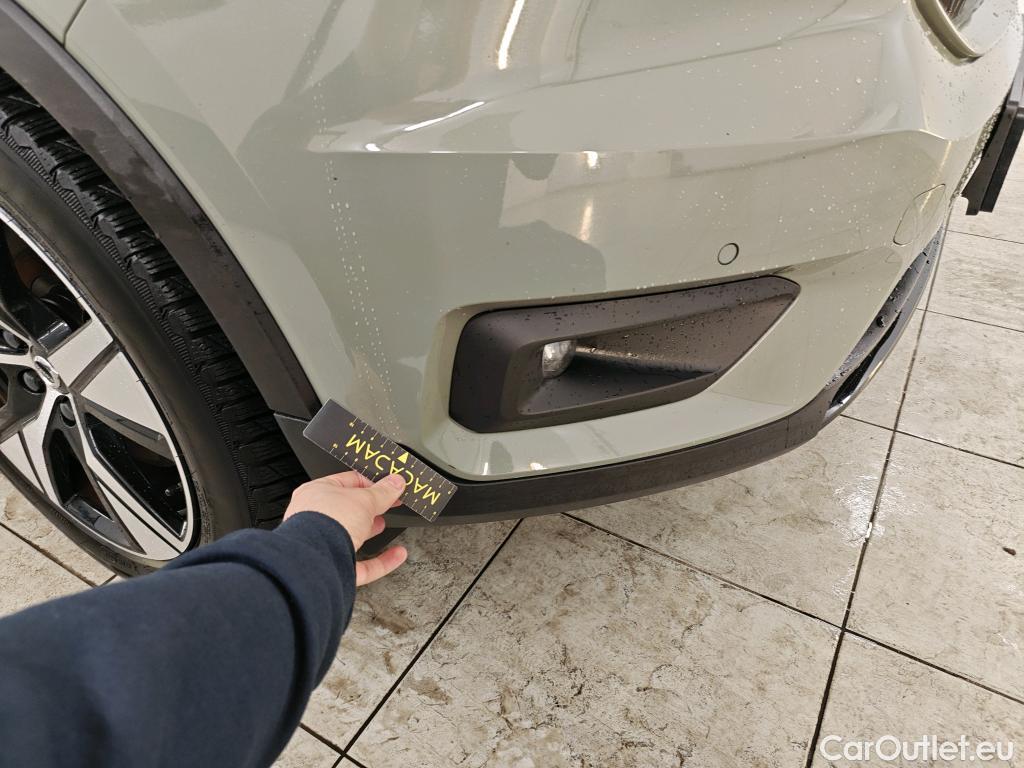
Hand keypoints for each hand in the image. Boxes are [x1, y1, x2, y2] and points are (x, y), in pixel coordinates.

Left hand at [284, 471, 407, 585]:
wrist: (315, 560)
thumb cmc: (325, 523)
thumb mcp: (364, 499)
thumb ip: (383, 492)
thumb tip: (395, 483)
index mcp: (316, 493)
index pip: (347, 482)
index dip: (371, 482)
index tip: (390, 485)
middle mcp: (315, 519)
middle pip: (347, 510)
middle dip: (368, 508)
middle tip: (389, 503)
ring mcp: (323, 546)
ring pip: (350, 536)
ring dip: (369, 531)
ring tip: (384, 525)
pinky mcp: (334, 569)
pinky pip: (362, 564)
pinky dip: (381, 561)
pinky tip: (396, 555)